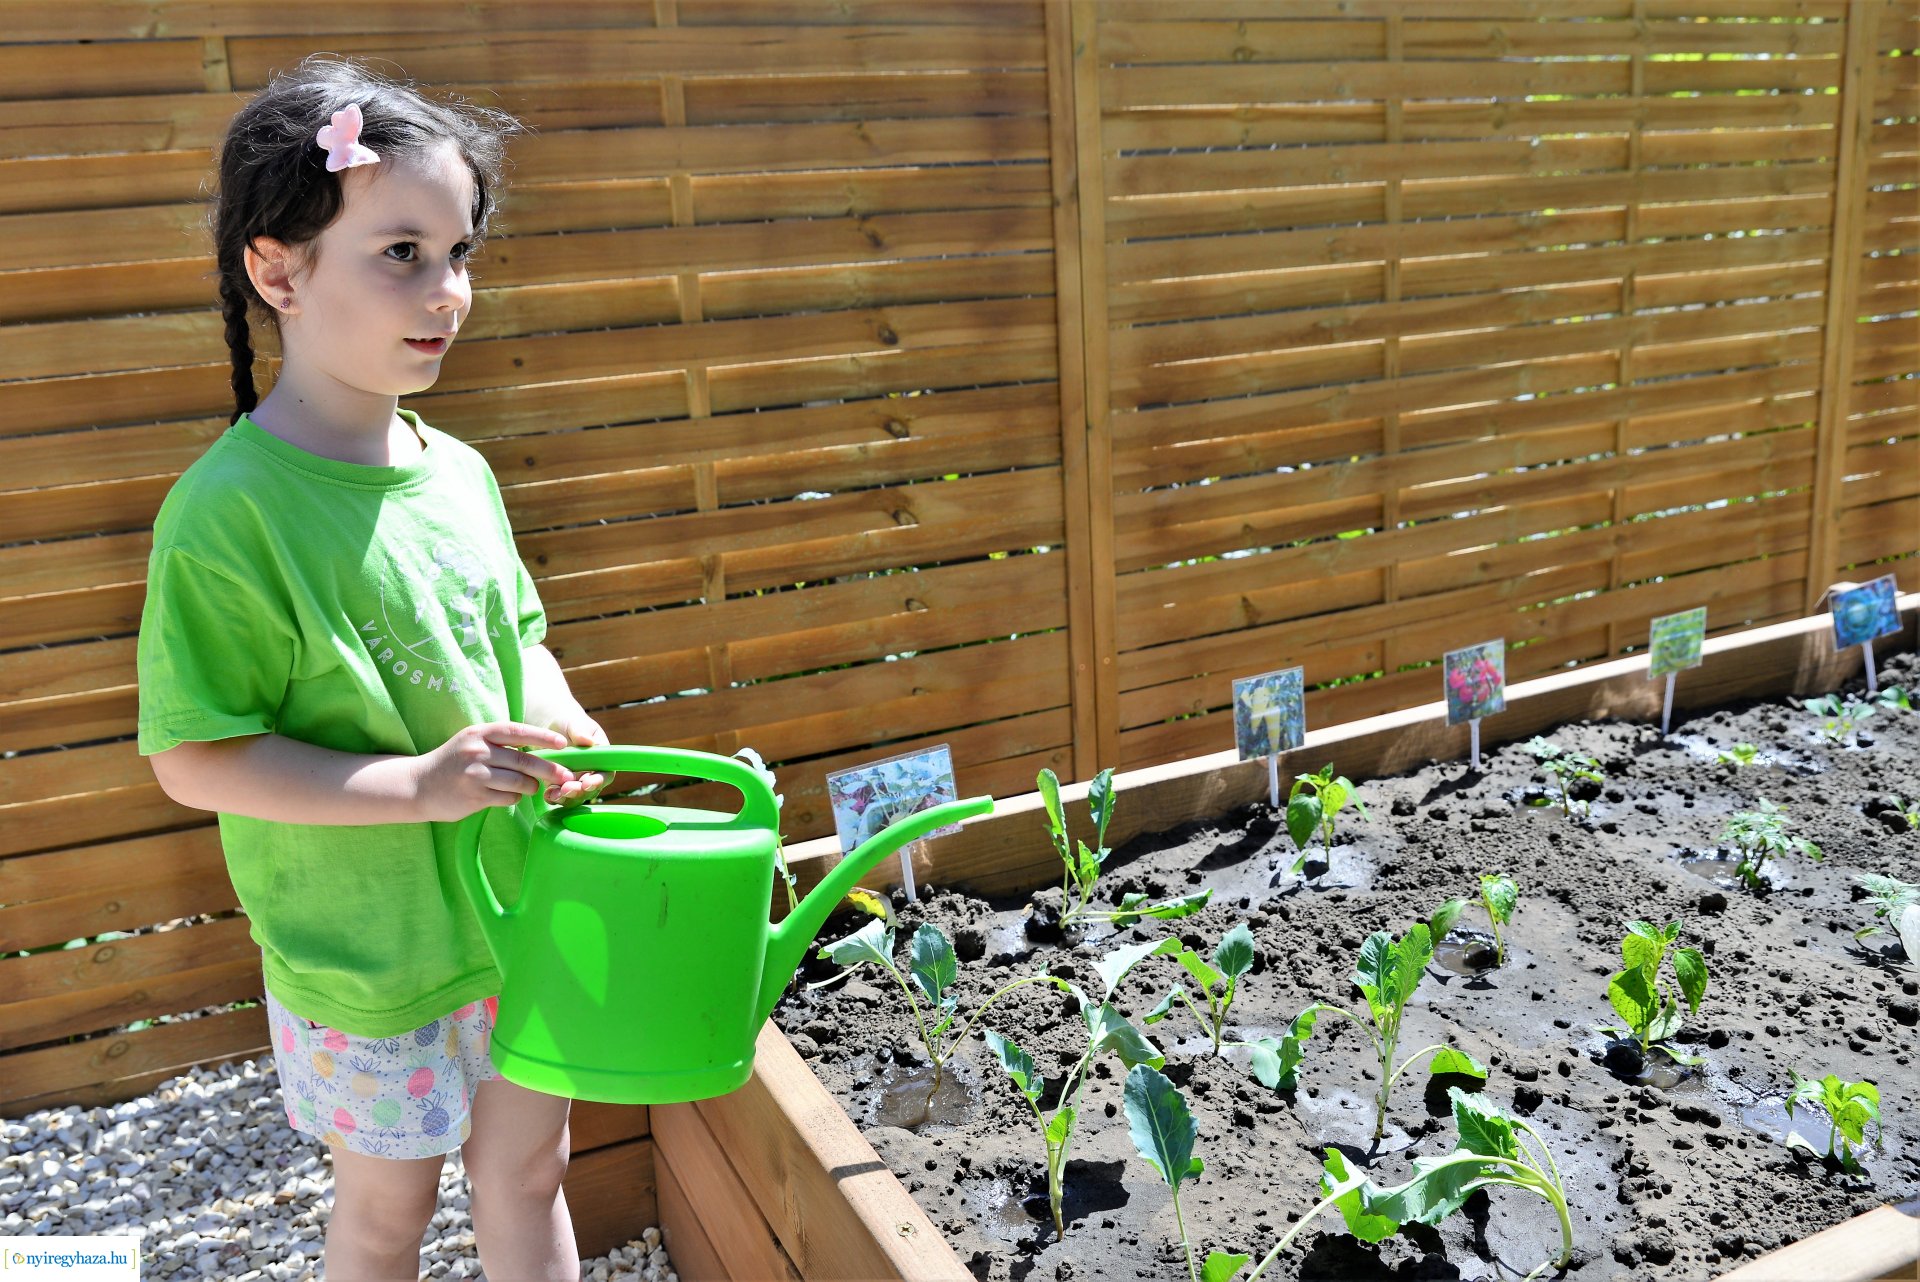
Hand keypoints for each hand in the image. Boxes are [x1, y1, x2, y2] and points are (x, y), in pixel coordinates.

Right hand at [412, 721, 575, 821]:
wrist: (417, 785)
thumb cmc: (452, 763)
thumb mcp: (471, 743)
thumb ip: (499, 743)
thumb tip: (539, 749)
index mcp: (480, 734)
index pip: (518, 731)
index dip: (543, 737)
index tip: (563, 743)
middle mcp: (478, 751)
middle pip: (524, 760)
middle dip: (549, 769)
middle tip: (566, 775)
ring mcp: (475, 774)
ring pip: (519, 781)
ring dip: (531, 787)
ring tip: (531, 787)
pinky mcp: (474, 796)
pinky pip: (508, 798)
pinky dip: (514, 798)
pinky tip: (508, 796)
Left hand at [546, 707, 609, 804]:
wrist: (552, 728)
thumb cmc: (569, 723)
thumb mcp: (575, 724)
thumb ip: (581, 732)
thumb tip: (588, 741)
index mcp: (601, 759)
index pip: (605, 774)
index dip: (598, 781)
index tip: (587, 782)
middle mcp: (590, 773)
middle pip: (590, 790)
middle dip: (579, 792)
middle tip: (566, 789)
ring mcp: (575, 781)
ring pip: (575, 797)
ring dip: (566, 798)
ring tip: (554, 794)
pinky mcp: (560, 786)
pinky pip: (559, 797)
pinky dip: (554, 798)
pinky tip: (547, 795)